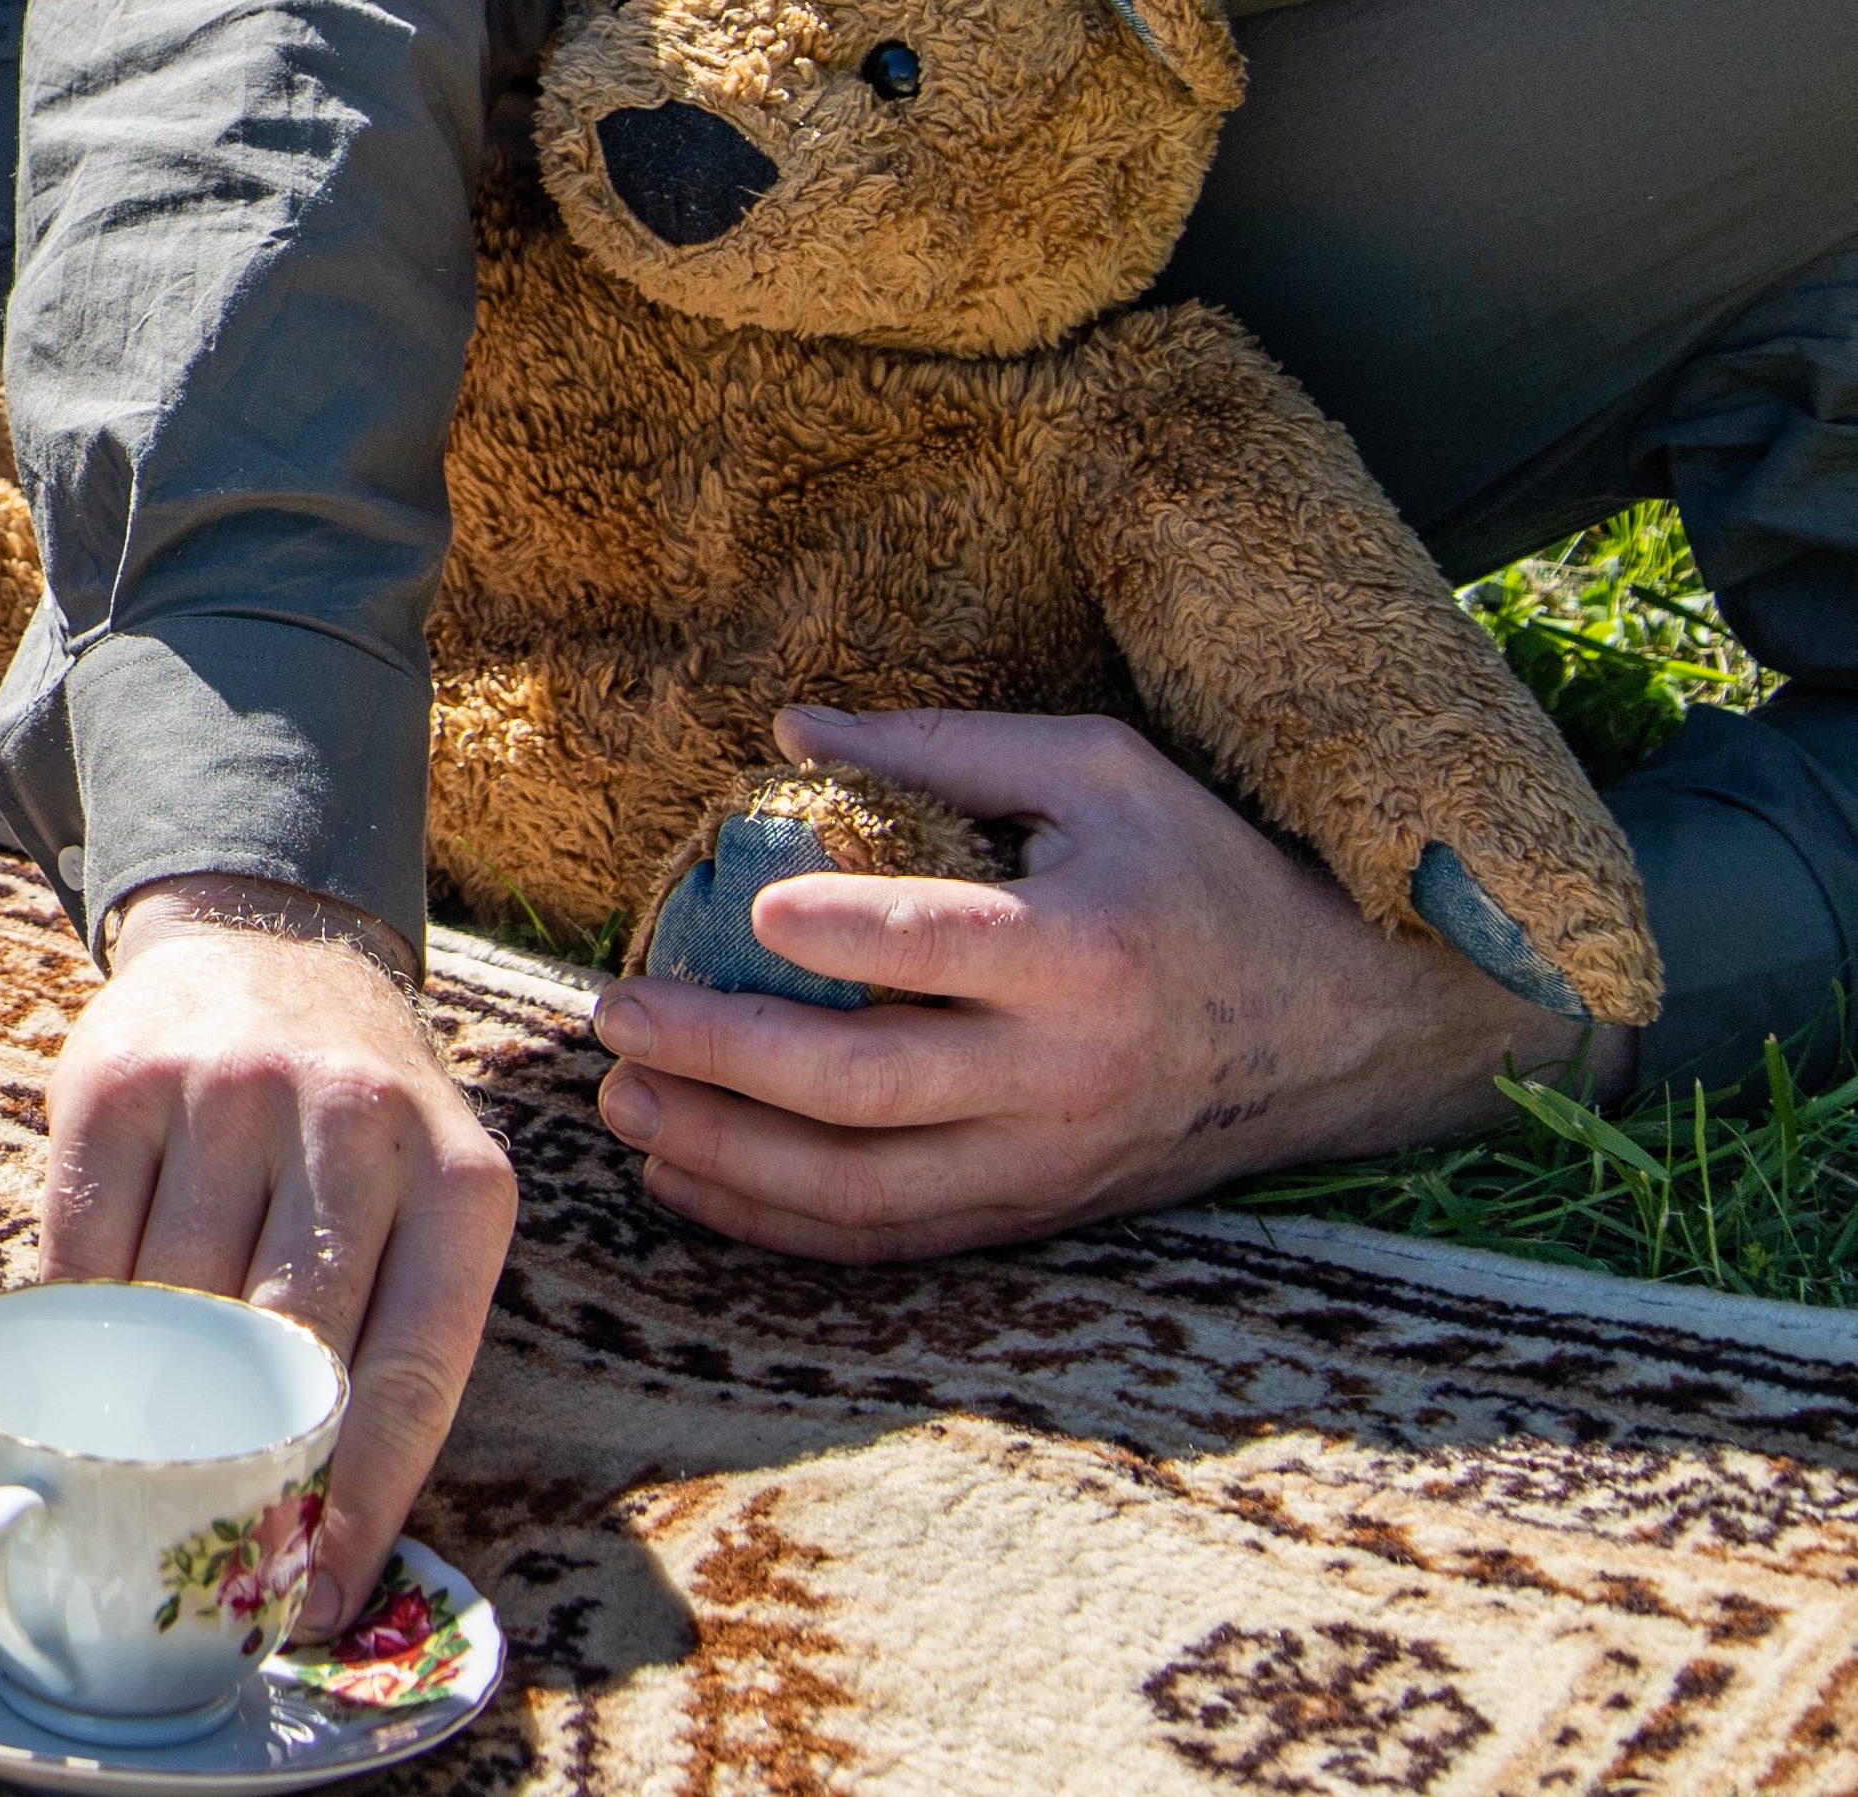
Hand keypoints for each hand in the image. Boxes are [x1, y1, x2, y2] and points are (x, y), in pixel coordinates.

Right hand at [46, 877, 514, 1635]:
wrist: (266, 946)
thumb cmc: (354, 1126)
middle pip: (288, 1349)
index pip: (408, 1378)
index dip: (357, 1505)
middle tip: (214, 1552)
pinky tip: (86, 1362)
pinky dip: (80, 1327)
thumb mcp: (426, 1203)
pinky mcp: (118, 1079)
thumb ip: (394, 1341)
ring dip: (154, 1400)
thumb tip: (324, 1551)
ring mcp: (229, 1092)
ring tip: (142, 1459)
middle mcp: (352, 1121)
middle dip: (250, 1467)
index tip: (319, 1601)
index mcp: (460, 1177)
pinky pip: (84, 1253)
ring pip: (177, 1307)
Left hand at [591, 703, 1638, 1261]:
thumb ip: (944, 746)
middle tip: (615, 1014)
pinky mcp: (1043, 1215)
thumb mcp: (1100, 768)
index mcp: (1086, 947)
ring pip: (865, 1191)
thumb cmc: (1205, 867)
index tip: (743, 908)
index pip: (940, 946)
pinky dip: (782, 1226)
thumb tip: (788, 725)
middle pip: (870, 1087)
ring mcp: (1053, 1162)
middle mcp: (1067, 1071)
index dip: (838, 936)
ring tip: (624, 1107)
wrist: (1352, 1027)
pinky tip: (693, 1184)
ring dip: (727, 1159)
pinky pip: (897, 1243)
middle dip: (722, 1059)